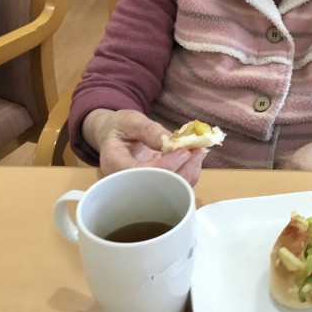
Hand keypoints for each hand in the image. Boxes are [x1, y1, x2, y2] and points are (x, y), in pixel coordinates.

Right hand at [82, 108, 205, 184]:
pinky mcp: (155, 184)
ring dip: (189, 172)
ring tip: (199, 152)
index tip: (184, 152)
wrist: (112, 135)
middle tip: (198, 152)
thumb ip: (148, 130)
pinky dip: (187, 173)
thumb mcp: (130, 121)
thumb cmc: (118, 127)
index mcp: (116, 167)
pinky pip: (174, 186)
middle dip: (182, 171)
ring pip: (171, 190)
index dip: (166, 166)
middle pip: (159, 188)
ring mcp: (143, 187)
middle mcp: (129, 184)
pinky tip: (194, 157)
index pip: (143, 174)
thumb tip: (171, 142)